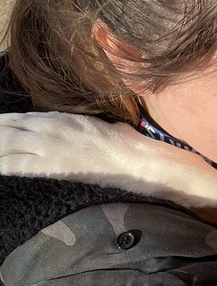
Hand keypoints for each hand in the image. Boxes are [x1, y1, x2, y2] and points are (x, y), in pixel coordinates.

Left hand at [0, 112, 216, 207]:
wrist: (134, 160)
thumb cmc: (122, 143)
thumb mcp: (96, 124)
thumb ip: (76, 125)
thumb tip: (72, 129)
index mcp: (59, 118)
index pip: (18, 119)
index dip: (1, 123)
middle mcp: (49, 130)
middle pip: (7, 130)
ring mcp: (48, 148)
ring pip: (6, 145)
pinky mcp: (51, 167)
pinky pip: (15, 165)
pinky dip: (2, 164)